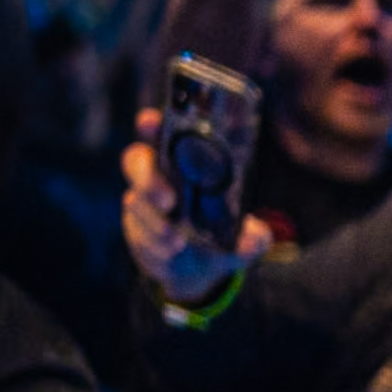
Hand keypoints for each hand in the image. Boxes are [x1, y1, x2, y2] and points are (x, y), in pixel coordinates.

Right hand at [122, 108, 271, 307]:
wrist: (202, 270)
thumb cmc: (222, 237)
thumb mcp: (245, 236)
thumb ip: (253, 235)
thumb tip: (256, 237)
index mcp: (183, 162)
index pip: (160, 134)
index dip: (152, 125)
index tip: (151, 121)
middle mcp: (158, 176)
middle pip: (135, 161)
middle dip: (149, 179)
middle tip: (170, 201)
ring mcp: (144, 203)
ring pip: (135, 202)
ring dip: (156, 223)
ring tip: (177, 242)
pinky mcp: (137, 230)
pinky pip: (138, 234)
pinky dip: (155, 245)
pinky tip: (171, 252)